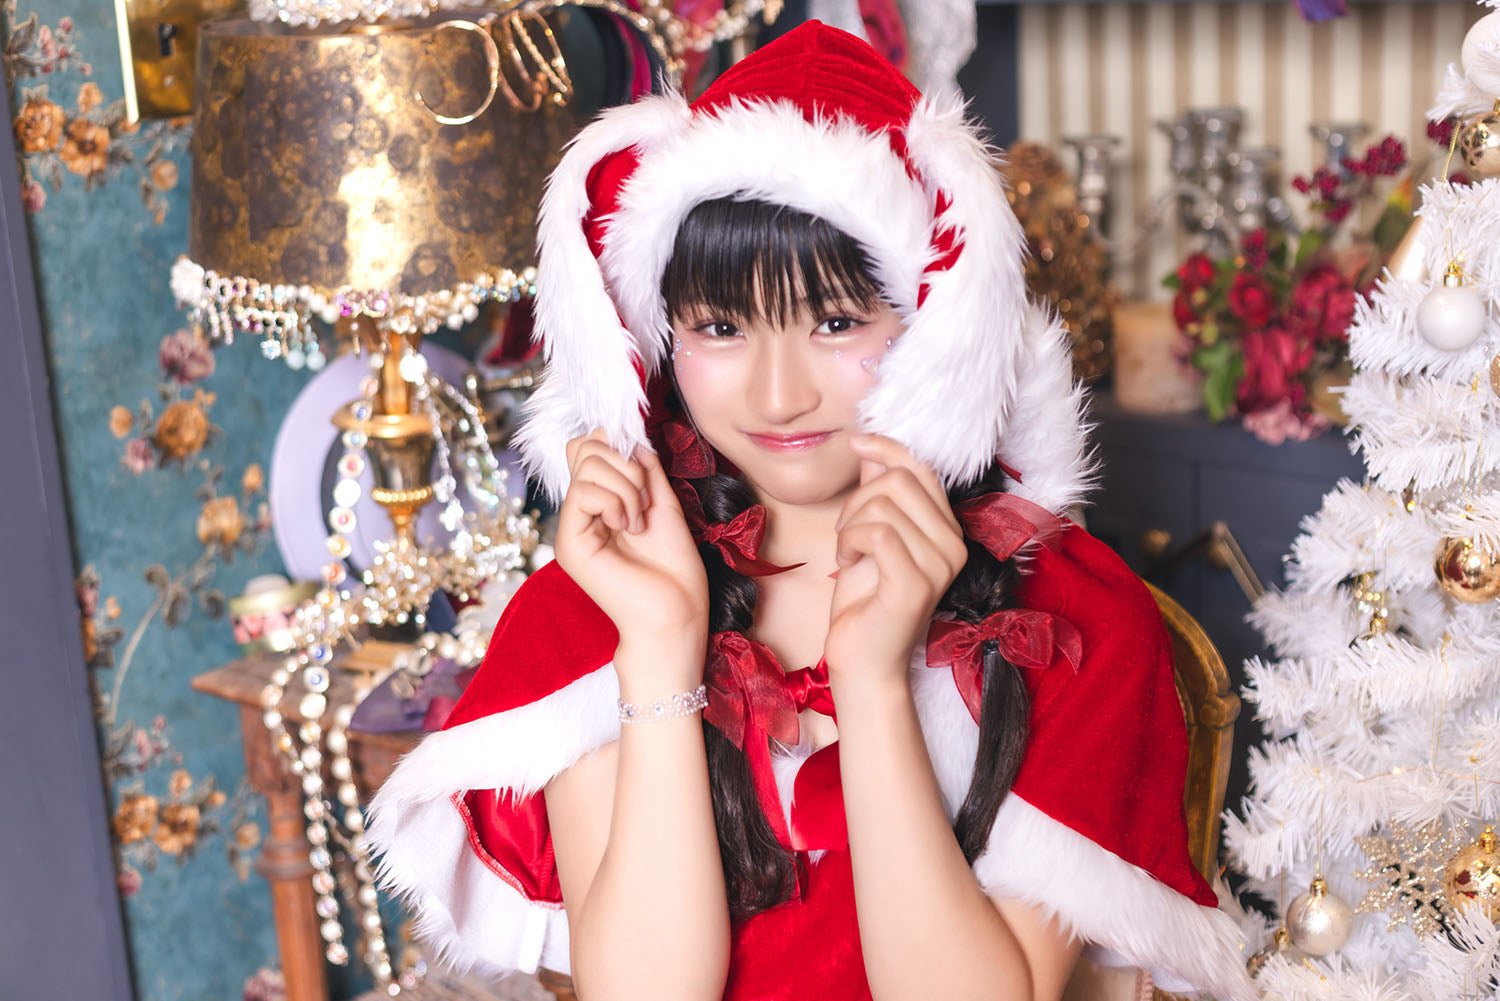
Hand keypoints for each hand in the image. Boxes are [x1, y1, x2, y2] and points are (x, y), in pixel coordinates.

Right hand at [554, 430, 708, 671]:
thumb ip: (644, 470)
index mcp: (600, 505)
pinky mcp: (569, 543)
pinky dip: (617, 501)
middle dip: (626, 464)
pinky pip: (584, 491)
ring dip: (627, 485)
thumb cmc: (674, 570)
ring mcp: (572, 528)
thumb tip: (629, 438)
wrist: (677, 615)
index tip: (645, 475)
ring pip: (586, 463)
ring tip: (639, 521)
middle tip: (644, 502)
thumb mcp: (663, 504)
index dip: (617, 446)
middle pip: (584, 447)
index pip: (588, 448)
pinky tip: (629, 527)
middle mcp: (580, 514)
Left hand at [825, 435, 967, 690]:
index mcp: (947, 531)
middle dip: (858, 498)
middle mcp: (953, 545)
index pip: (923, 468)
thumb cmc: (865, 602)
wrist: (863, 660)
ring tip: (846, 551)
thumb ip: (877, 494)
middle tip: (845, 532)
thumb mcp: (869, 535)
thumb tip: (872, 448)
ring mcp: (939, 565)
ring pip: (884, 504)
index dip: (888, 447)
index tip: (857, 441)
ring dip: (849, 524)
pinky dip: (849, 541)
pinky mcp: (916, 584)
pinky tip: (844, 562)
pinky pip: (877, 533)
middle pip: (901, 479)